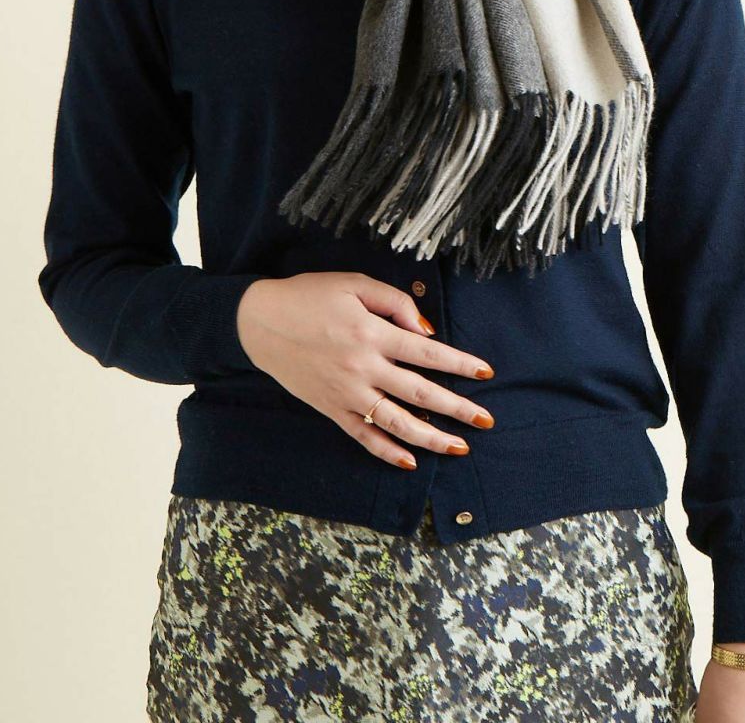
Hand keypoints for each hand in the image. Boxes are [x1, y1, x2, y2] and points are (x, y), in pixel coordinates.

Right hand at [235, 271, 495, 467]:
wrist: (259, 322)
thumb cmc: (308, 296)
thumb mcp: (353, 284)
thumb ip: (394, 301)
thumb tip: (425, 330)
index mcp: (371, 333)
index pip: (427, 354)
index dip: (459, 364)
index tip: (485, 373)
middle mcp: (363, 367)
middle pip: (420, 393)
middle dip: (457, 409)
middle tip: (486, 421)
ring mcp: (346, 393)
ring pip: (397, 422)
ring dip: (431, 438)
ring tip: (459, 447)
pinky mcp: (330, 408)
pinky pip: (363, 435)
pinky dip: (387, 451)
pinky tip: (410, 461)